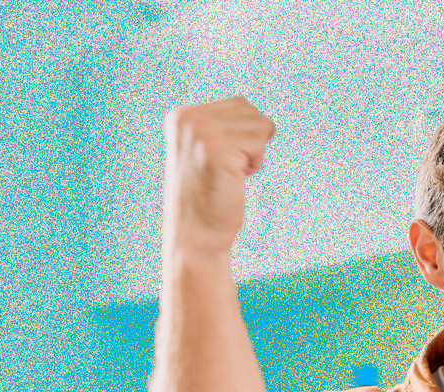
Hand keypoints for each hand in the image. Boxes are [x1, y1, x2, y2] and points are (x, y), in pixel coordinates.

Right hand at [163, 96, 274, 254]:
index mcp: (182, 116)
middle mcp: (189, 118)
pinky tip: (234, 179)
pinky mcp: (218, 148)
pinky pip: (261, 142)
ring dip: (253, 155)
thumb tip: (246, 104)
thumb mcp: (204, 150)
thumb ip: (220, 124)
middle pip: (252, 111)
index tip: (218, 162)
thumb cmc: (207, 198)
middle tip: (226, 171)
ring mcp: (202, 131)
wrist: (195, 235)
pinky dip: (255, 164)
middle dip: (250, 144)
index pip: (239, 104)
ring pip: (260, 125)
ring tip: (229, 175)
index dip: (242, 138)